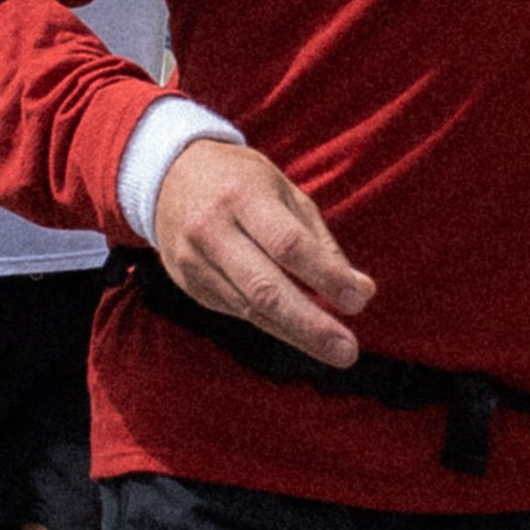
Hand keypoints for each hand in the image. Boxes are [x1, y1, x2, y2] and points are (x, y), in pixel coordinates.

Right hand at [154, 136, 375, 368]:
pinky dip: (275, 325)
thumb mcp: (283, 192)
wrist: (168, 177)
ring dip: (297, 334)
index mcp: (242, 196)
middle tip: (347, 351)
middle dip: (310, 324)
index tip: (358, 300)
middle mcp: (212, 229)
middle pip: (264, 288)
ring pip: (250, 309)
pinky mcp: (190, 284)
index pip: (288, 244)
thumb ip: (320, 242)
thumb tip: (361, 291)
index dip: (324, 275)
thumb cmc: (240, 182)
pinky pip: (238, 311)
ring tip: (336, 352)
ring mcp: (195, 261)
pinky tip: (302, 334)